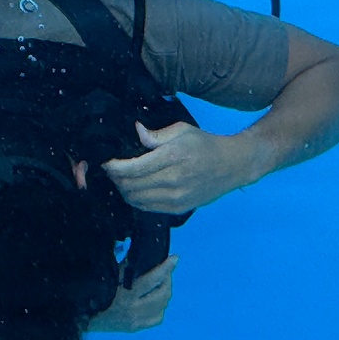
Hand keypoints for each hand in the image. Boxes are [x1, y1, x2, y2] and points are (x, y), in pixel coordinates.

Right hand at [89, 256, 177, 332]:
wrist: (82, 318)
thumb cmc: (93, 292)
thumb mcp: (107, 275)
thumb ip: (124, 264)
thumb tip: (136, 248)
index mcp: (125, 295)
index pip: (152, 279)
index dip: (165, 268)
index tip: (175, 258)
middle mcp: (134, 311)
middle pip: (162, 294)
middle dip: (167, 279)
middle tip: (164, 270)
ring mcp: (136, 321)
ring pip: (162, 306)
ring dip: (164, 292)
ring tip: (160, 282)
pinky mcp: (136, 328)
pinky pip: (157, 318)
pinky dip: (160, 307)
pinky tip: (154, 300)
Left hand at [102, 122, 250, 213]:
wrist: (232, 165)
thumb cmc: (205, 144)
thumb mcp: (181, 130)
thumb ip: (155, 134)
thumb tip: (136, 130)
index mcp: (171, 157)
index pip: (130, 168)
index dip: (112, 167)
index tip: (106, 162)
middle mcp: (172, 180)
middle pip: (129, 186)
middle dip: (115, 178)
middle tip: (112, 170)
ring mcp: (175, 197)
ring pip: (135, 199)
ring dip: (123, 190)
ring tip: (122, 179)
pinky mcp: (178, 208)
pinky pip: (146, 208)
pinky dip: (135, 199)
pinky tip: (136, 189)